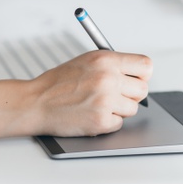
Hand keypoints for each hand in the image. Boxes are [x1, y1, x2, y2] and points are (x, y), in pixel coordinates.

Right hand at [29, 50, 152, 136]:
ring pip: (132, 109)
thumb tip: (137, 75)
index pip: (146, 66)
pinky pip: (119, 123)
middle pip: (143, 90)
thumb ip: (112, 65)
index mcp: (106, 60)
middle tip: (116, 95)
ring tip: (98, 104)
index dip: (142, 75)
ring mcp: (105, 101)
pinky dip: (107, 121)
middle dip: (132, 95)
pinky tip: (91, 114)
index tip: (135, 80)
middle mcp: (108, 78)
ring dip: (119, 109)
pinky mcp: (101, 121)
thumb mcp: (86, 61)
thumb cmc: (58, 82)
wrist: (36, 102)